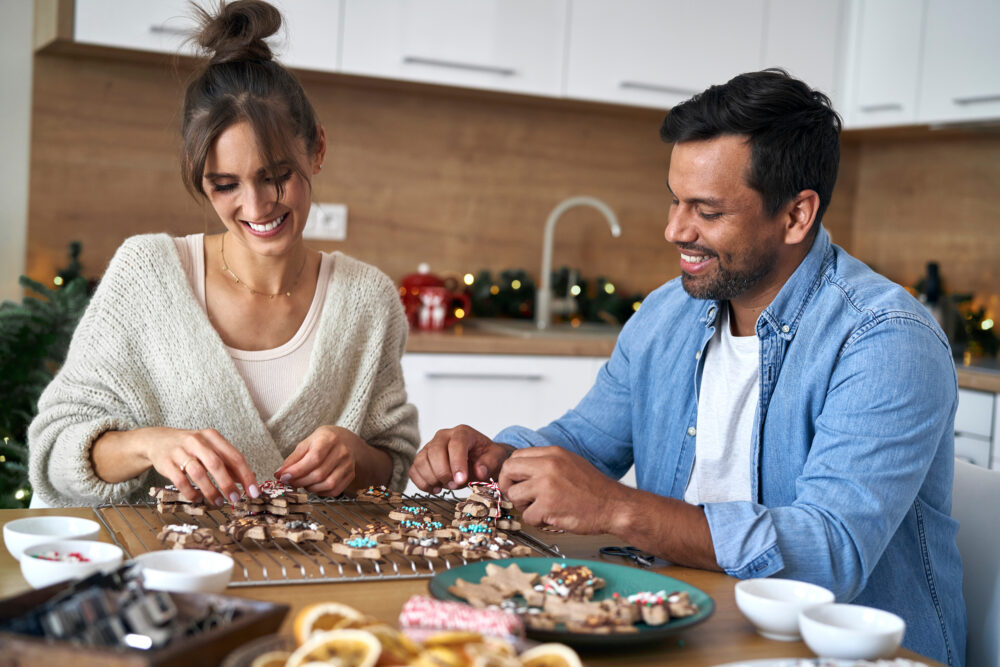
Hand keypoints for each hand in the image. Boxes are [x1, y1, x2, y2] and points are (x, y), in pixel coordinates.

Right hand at [137, 427, 258, 505]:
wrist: (157, 440)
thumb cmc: (191, 447)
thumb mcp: (210, 449)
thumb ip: (228, 463)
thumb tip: (248, 479)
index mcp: (212, 436)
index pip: (235, 456)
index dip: (246, 475)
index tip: (254, 491)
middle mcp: (196, 441)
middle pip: (216, 464)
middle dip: (228, 484)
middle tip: (236, 499)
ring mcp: (180, 451)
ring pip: (198, 473)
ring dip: (211, 491)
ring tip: (219, 502)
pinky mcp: (166, 463)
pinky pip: (180, 481)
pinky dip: (191, 493)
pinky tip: (198, 499)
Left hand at [275, 426, 364, 495]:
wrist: (346, 440)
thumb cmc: (323, 441)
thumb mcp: (307, 442)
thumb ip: (293, 458)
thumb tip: (280, 473)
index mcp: (329, 439)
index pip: (314, 458)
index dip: (298, 470)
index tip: (284, 476)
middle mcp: (342, 451)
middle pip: (319, 474)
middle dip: (300, 481)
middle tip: (290, 481)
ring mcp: (348, 464)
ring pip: (328, 484)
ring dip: (310, 488)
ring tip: (303, 482)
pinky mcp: (351, 475)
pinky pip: (335, 490)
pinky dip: (321, 492)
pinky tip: (314, 486)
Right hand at [408, 425, 513, 492]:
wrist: (477, 458)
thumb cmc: (485, 456)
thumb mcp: (496, 457)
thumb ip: (490, 463)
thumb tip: (479, 471)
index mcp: (462, 433)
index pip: (456, 444)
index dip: (457, 463)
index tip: (461, 480)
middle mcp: (443, 436)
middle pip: (435, 452)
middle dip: (444, 473)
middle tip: (455, 485)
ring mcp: (430, 446)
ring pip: (421, 462)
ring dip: (432, 479)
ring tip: (447, 486)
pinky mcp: (422, 458)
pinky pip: (414, 470)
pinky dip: (422, 483)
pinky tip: (436, 488)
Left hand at [498, 446, 628, 533]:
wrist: (614, 506)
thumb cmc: (595, 489)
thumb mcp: (570, 463)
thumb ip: (547, 463)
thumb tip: (523, 470)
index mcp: (553, 453)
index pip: (516, 456)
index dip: (513, 472)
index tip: (516, 482)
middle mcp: (547, 466)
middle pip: (508, 471)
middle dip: (509, 485)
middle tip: (519, 496)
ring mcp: (546, 486)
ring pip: (514, 495)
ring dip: (524, 506)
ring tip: (541, 508)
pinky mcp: (548, 507)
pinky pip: (527, 516)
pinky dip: (537, 521)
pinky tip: (551, 517)